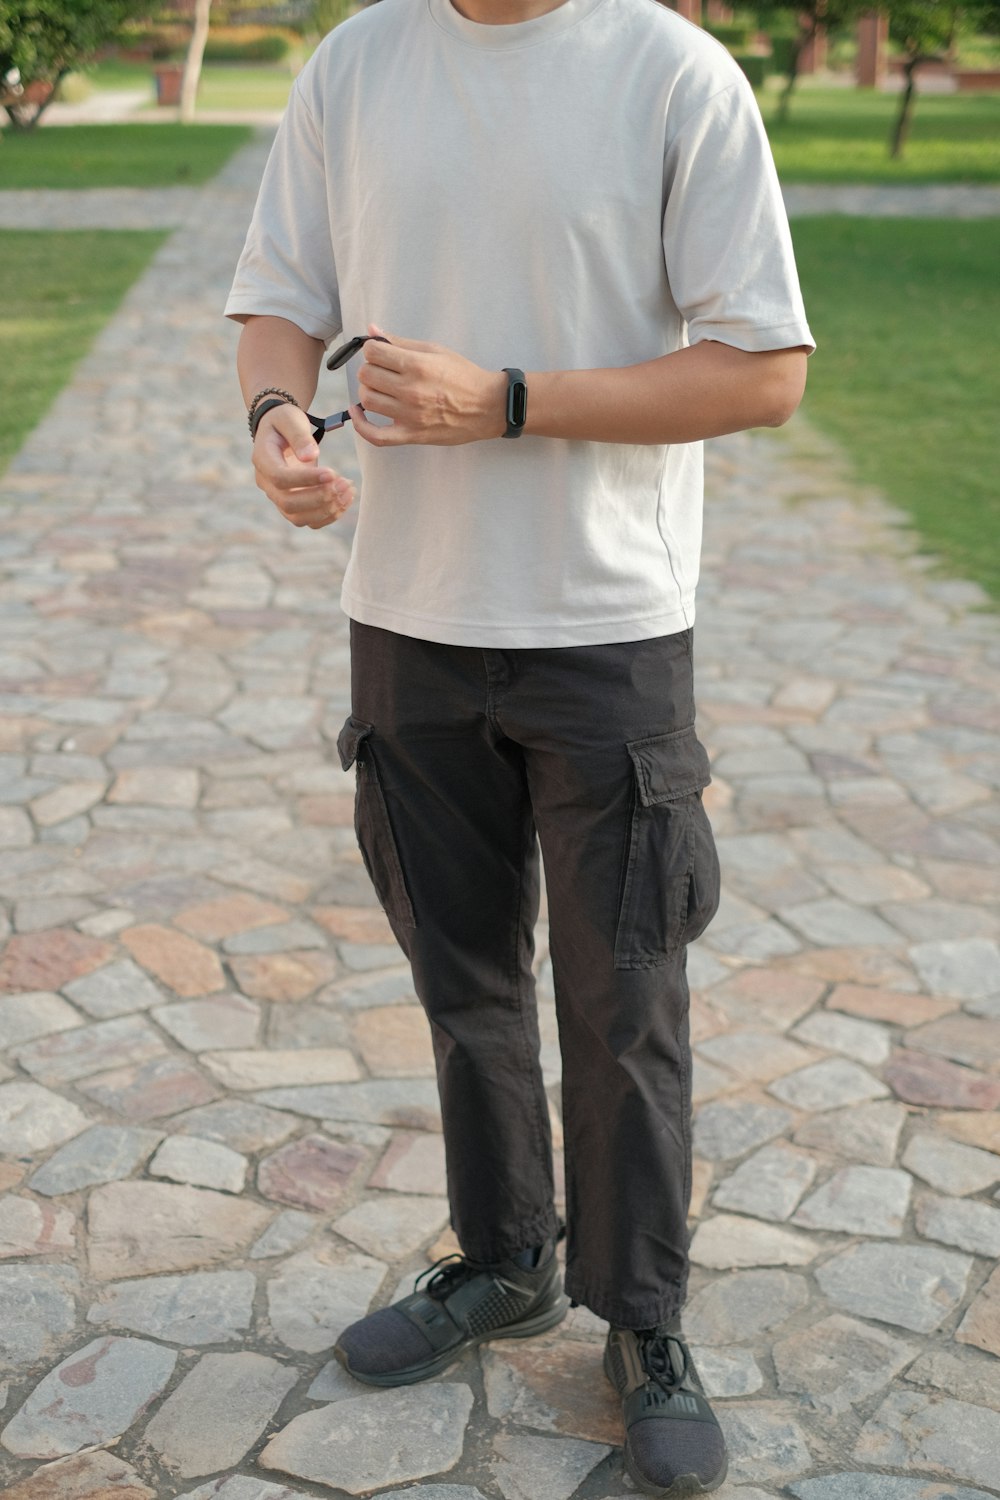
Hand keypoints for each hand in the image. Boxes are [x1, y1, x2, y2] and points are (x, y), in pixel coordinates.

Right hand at [252, 402, 354, 528]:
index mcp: (263, 460)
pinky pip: (310, 521)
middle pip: (288, 504)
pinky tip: (347, 499)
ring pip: (299, 518)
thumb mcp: (290, 419)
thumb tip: (311, 456)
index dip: (305, 479)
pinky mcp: (294, 506)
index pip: (279, 478)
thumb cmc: (285, 422)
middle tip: (344, 483)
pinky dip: (330, 515)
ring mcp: (279, 498)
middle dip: (320, 497)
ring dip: (327, 510)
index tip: (332, 472)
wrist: (281, 433)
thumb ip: (299, 435)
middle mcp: (267, 484)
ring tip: (349, 490)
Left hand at [351, 323, 506, 447]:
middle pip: (367, 376)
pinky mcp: (411, 435)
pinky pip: (376, 436)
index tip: (380, 353)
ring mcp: (410, 415)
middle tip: (382, 370)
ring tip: (379, 388)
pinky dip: (361, 425)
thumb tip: (372, 331)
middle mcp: (411, 391)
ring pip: (368, 400)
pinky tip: (358, 412)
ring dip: (368, 391)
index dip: (372, 350)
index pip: (372, 353)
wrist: (488, 407)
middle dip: (370, 369)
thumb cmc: (464, 376)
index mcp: (417, 366)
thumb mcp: (435, 351)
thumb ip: (401, 342)